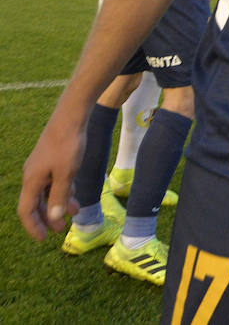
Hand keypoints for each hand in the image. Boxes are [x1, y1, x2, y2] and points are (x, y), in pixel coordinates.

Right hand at [17, 115, 84, 239]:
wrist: (70, 118)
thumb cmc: (68, 146)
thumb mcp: (66, 173)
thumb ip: (60, 196)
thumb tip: (54, 218)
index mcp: (31, 181)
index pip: (26, 210)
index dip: (33, 226)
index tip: (43, 239)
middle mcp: (32, 175)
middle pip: (35, 203)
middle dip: (47, 217)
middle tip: (60, 230)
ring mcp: (41, 167)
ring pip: (46, 192)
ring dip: (57, 204)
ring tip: (73, 212)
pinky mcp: (50, 160)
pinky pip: (53, 181)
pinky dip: (62, 190)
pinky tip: (74, 195)